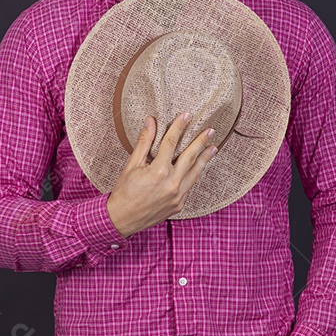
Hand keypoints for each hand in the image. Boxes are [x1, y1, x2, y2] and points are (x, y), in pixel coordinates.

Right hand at [106, 112, 217, 236]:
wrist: (122, 219)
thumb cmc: (124, 191)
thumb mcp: (131, 165)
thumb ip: (144, 142)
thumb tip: (150, 121)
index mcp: (159, 171)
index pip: (171, 143)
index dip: (179, 127)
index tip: (186, 116)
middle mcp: (172, 183)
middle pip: (190, 156)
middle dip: (200, 142)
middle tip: (210, 130)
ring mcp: (178, 196)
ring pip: (196, 173)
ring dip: (205, 159)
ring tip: (213, 147)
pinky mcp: (179, 205)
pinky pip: (190, 185)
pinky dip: (196, 174)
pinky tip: (199, 167)